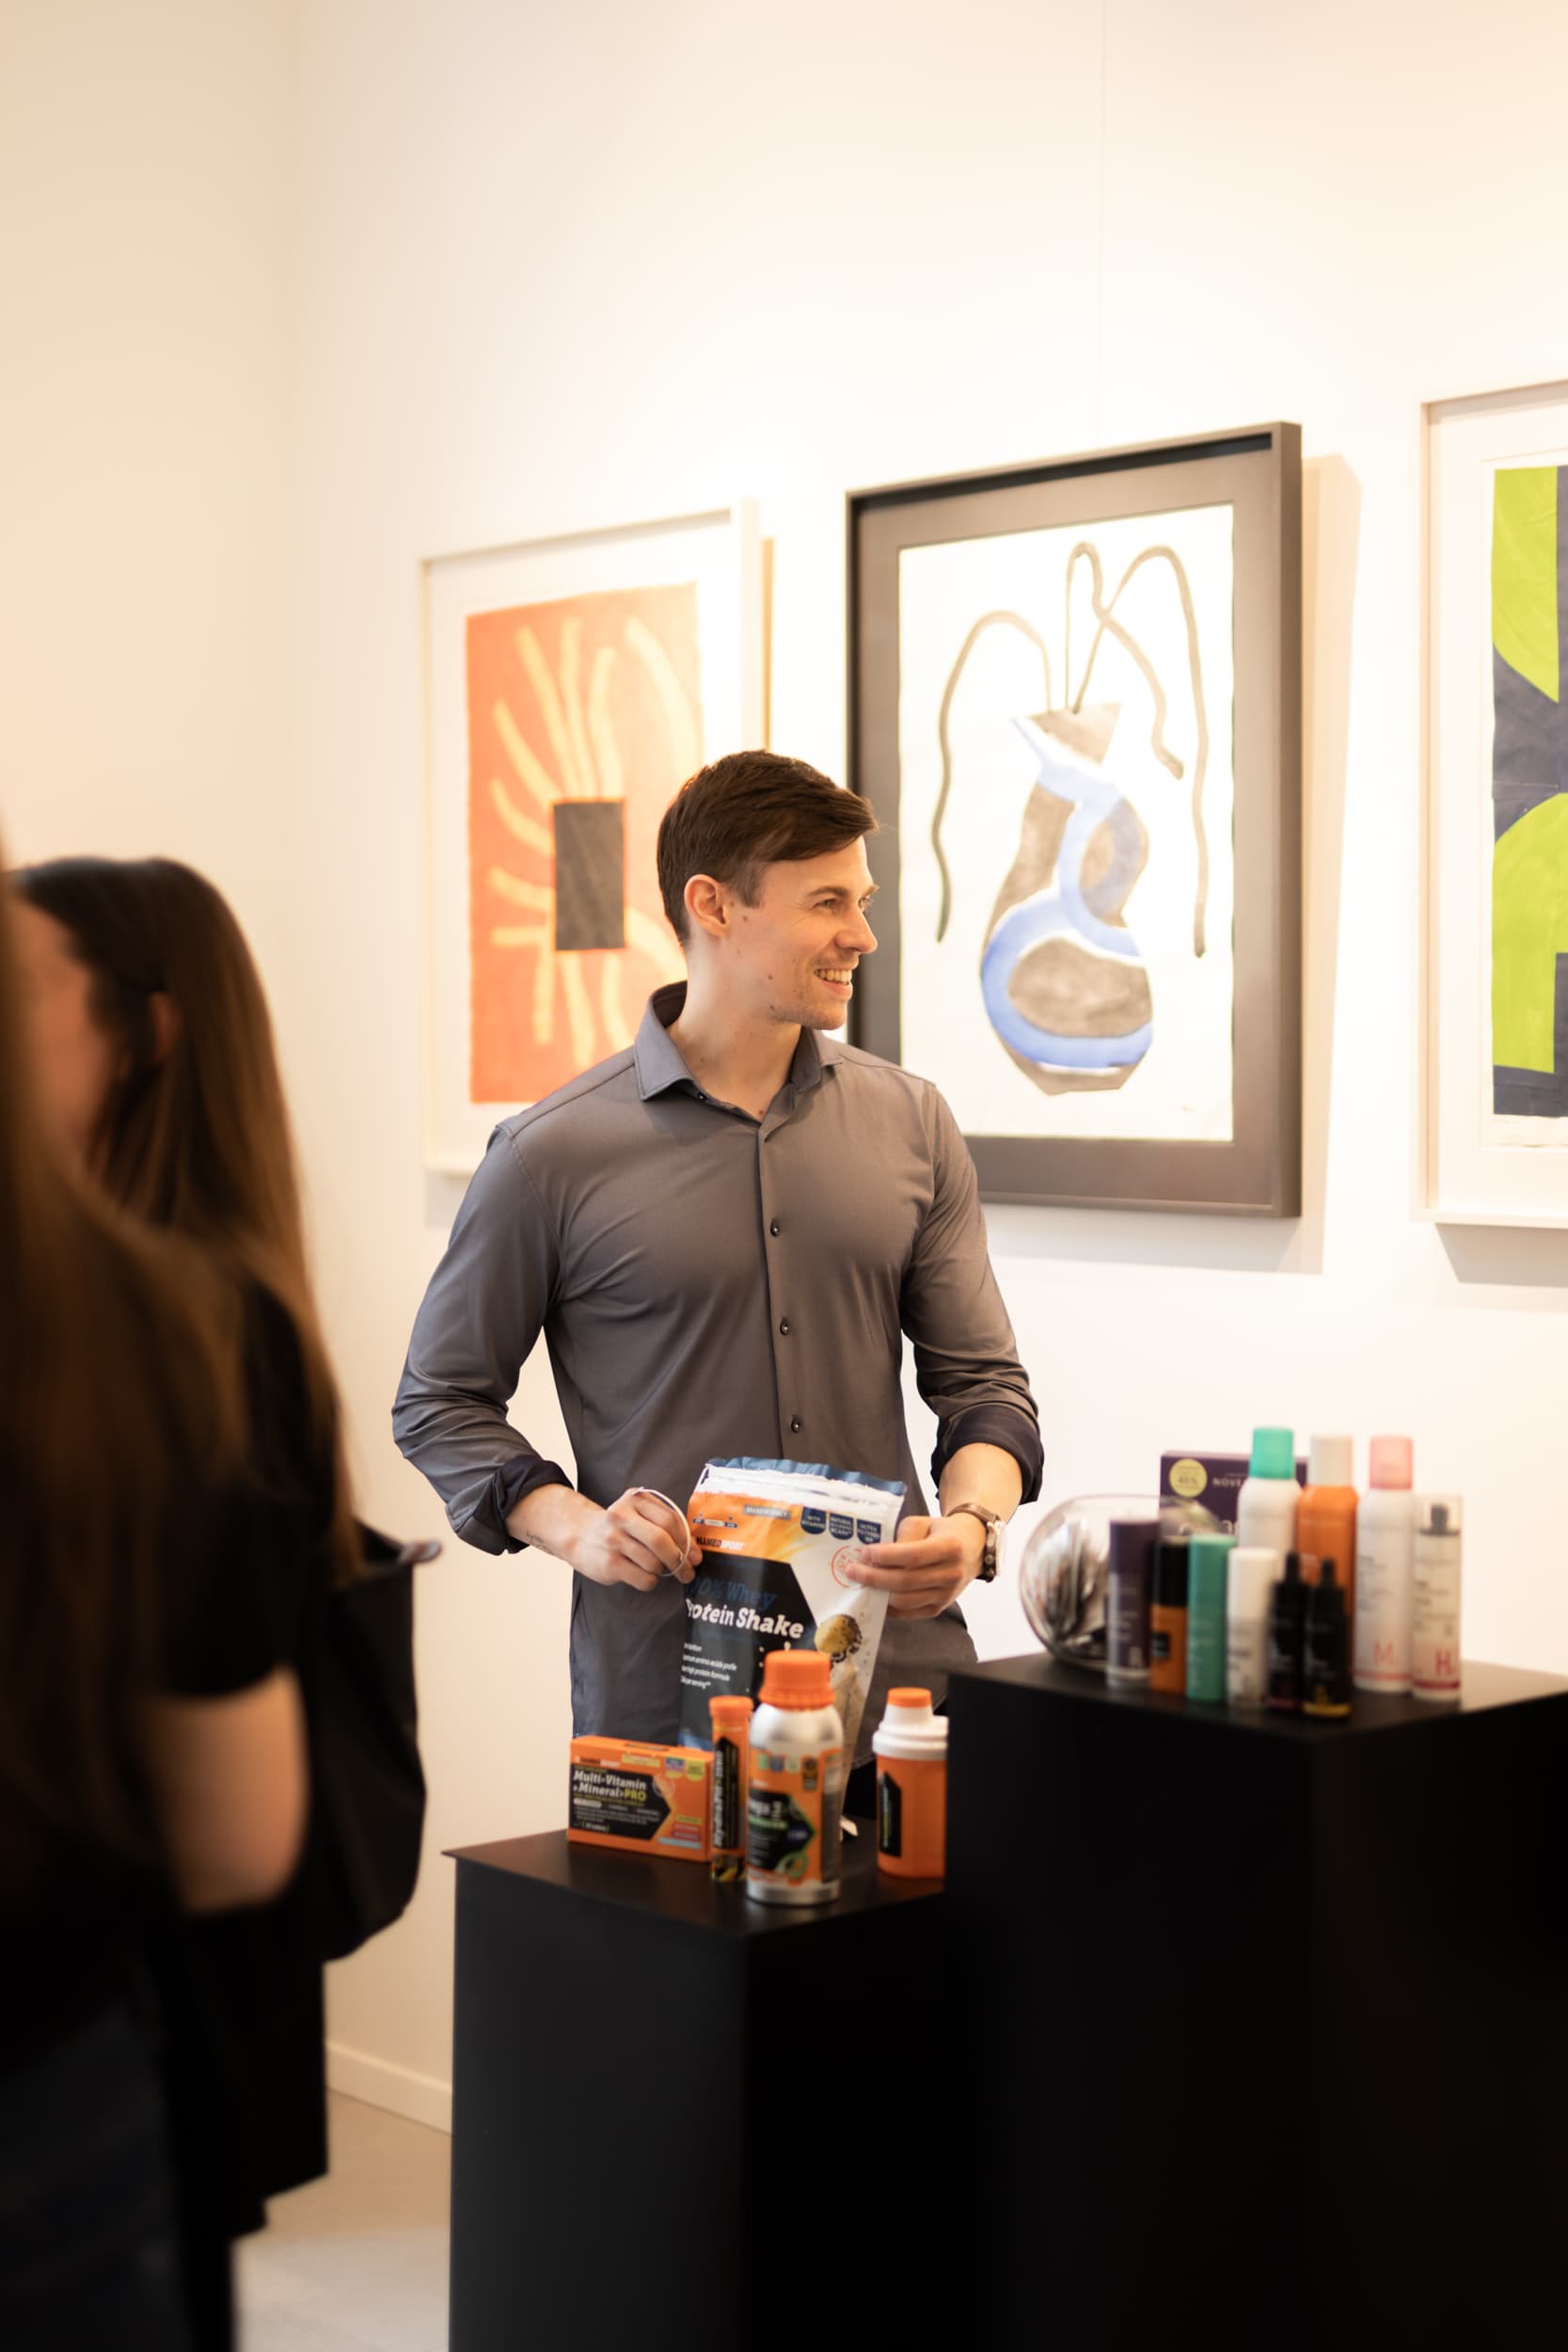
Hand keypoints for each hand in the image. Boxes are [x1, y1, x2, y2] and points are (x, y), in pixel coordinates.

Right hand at [569, 1488, 701, 1592]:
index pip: (670, 1521)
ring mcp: (613, 1539)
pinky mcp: (609, 1563)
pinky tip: (643, 1575)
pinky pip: (644, 1578)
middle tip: (687, 1572)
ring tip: (656, 1569)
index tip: (695, 1556)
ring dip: (662, 1571)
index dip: (688, 1542)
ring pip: (654, 1563)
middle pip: (662, 1540)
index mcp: (634, 1499)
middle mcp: (621, 1516)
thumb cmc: (619, 1528)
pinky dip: (650, 1581)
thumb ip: (664, 1525)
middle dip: (680, 1560)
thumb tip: (694, 1553)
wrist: (579, 1535)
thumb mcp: (638, 1514)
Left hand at [840, 1512, 986, 1619]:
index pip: (913, 1556)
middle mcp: (952, 1574)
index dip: (886, 1556)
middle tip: (852, 1570)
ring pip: (905, 1601)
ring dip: (878, 1593)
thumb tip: (876, 1556)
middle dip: (874, 1577)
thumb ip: (903, 1536)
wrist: (970, 1550)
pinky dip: (888, 1607)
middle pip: (906, 1582)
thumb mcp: (924, 1523)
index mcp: (950, 1547)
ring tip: (860, 1582)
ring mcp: (947, 1595)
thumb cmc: (941, 1533)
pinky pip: (908, 1613)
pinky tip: (874, 1595)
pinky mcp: (939, 1609)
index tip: (865, 1552)